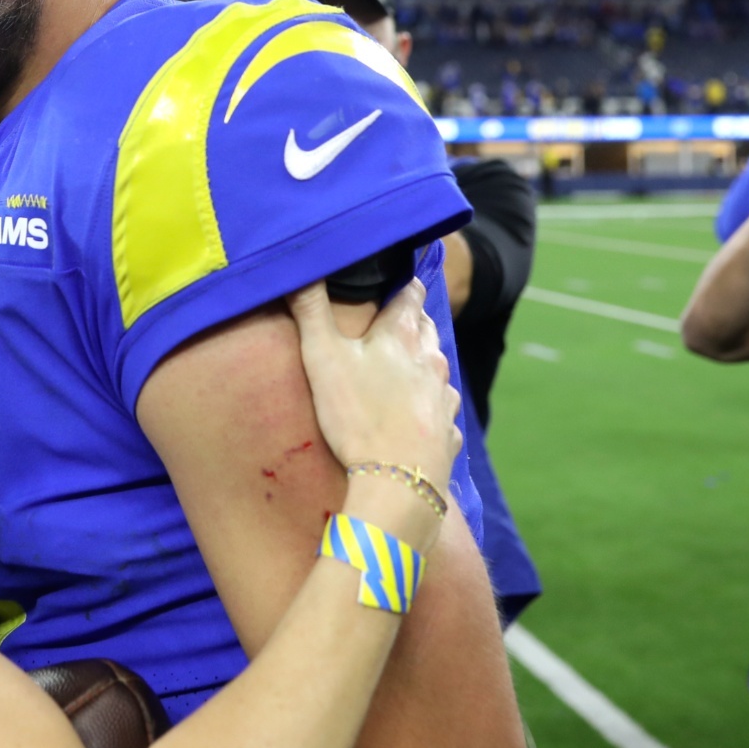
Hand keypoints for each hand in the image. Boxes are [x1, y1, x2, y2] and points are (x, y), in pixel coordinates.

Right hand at [288, 279, 461, 490]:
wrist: (397, 480)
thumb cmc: (357, 414)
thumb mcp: (322, 357)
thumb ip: (311, 309)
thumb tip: (300, 267)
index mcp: (403, 334)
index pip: (411, 292)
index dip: (403, 284)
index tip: (392, 281)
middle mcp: (432, 359)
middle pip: (427, 327)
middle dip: (410, 321)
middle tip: (385, 326)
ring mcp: (444, 396)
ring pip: (436, 367)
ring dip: (420, 363)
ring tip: (397, 371)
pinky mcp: (448, 430)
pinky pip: (440, 408)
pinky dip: (427, 403)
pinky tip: (411, 415)